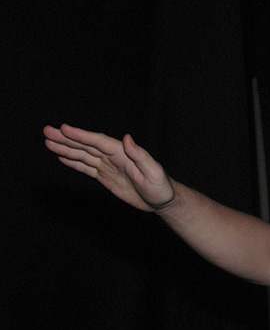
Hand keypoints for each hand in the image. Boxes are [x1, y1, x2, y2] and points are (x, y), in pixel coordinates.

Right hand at [44, 124, 174, 211]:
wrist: (162, 201)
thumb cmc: (161, 187)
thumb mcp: (154, 172)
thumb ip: (140, 155)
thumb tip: (127, 138)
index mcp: (123, 153)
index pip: (99, 141)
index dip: (82, 135)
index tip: (64, 129)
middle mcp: (114, 157)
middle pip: (87, 145)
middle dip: (66, 138)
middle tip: (47, 130)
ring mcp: (108, 166)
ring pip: (83, 154)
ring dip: (66, 148)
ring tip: (48, 141)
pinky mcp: (106, 176)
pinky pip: (87, 167)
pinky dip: (74, 161)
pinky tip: (61, 156)